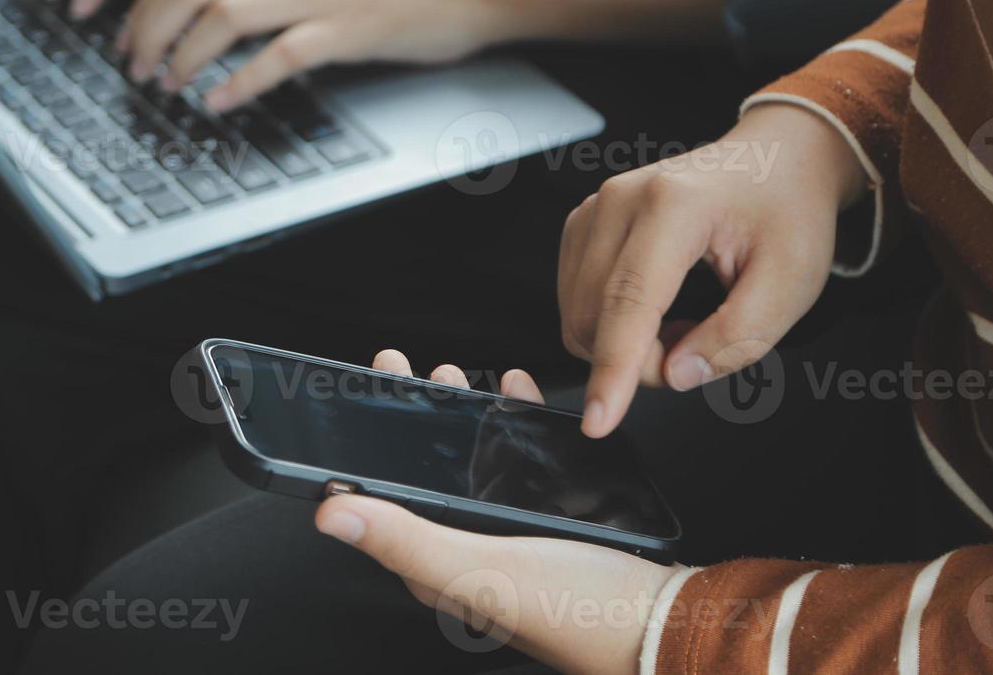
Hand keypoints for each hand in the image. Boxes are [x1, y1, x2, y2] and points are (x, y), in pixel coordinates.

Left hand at [124, 0, 515, 111]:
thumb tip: (200, 10)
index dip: (141, 2)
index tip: (130, 37)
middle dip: (148, 30)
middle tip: (137, 68)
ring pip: (221, 15)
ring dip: (183, 55)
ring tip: (169, 86)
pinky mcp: (345, 30)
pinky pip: (278, 55)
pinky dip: (240, 81)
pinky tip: (220, 102)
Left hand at [315, 350, 676, 674]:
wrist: (662, 623)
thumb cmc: (575, 612)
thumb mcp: (478, 570)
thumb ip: (405, 540)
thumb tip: (330, 514)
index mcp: (437, 564)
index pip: (386, 498)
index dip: (372, 442)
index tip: (367, 390)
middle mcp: (468, 546)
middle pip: (428, 471)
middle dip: (417, 415)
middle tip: (411, 369)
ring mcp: (510, 530)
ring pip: (474, 461)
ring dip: (463, 413)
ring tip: (457, 374)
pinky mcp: (551, 518)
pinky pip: (523, 462)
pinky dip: (515, 422)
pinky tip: (519, 395)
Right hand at [559, 103, 870, 437]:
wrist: (773, 160)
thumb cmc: (786, 213)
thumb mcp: (791, 283)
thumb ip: (738, 337)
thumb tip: (675, 374)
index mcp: (675, 204)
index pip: (630, 300)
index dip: (613, 368)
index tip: (599, 421)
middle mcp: (621, 198)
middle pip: (594, 314)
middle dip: (638, 359)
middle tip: (698, 347)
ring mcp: (595, 207)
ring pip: (577, 312)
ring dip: (622, 342)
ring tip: (683, 322)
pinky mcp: (583, 221)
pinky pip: (575, 297)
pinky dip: (610, 322)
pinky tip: (655, 308)